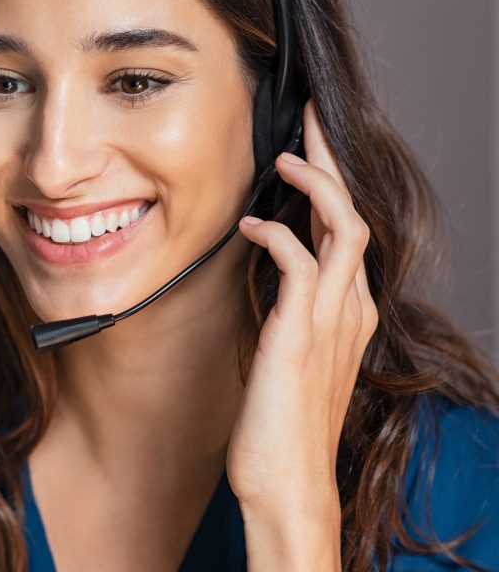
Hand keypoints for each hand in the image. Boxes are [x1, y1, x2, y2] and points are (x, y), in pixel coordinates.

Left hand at [227, 99, 377, 519]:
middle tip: (309, 119)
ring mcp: (332, 318)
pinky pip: (301, 264)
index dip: (330, 184)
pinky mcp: (302, 332)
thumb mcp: (294, 350)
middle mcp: (351, 307)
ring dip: (315, 185)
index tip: (308, 149)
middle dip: (331, 162)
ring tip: (285, 158)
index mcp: (349, 309)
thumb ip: (293, 307)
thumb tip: (272, 265)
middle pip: (351, 213)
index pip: (346, 228)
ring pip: (341, 227)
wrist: (289, 481)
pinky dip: (276, 235)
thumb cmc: (283, 419)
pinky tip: (248, 225)